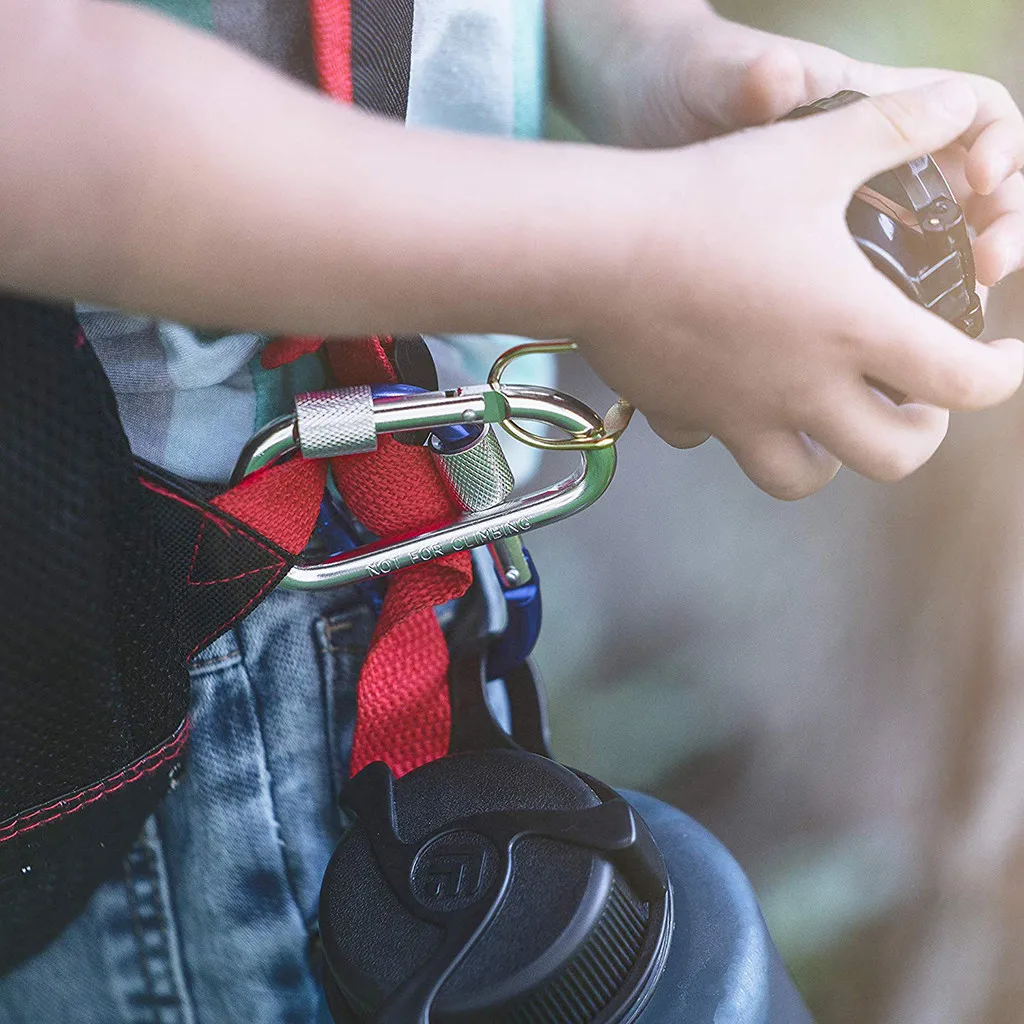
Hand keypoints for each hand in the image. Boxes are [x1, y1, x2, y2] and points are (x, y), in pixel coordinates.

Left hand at [551, 5, 1023, 291]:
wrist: (628, 116)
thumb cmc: (679, 81)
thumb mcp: (717, 77)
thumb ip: (753, 79)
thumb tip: (777, 79)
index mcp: (869, 112)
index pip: (976, 117)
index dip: (1000, 149)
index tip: (980, 185)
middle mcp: (865, 169)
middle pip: (969, 201)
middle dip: (995, 232)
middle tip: (988, 268)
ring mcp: (836, 220)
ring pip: (925, 260)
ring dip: (948, 293)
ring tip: (945, 325)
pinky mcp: (802, 269)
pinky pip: (864, 300)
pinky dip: (880, 327)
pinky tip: (869, 356)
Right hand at [576, 81, 1023, 498]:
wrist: (600, 248)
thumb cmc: (706, 199)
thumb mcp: (815, 149)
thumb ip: (897, 126)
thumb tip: (955, 102)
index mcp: (854, 328)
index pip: (964, 384)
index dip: (1004, 375)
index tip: (1003, 357)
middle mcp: (804, 389)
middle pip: (895, 457)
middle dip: (923, 433)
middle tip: (916, 399)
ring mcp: (741, 414)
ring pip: (804, 479)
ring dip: (834, 456)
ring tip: (832, 418)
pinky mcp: (687, 415)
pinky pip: (717, 447)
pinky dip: (736, 433)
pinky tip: (733, 396)